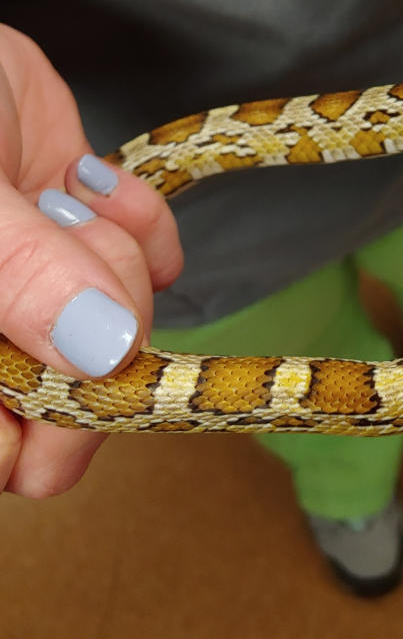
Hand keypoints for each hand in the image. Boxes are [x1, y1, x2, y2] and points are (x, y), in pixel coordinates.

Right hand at [0, 26, 181, 496]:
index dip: (48, 431)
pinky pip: (151, 262)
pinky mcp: (79, 236)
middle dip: (99, 326)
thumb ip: (15, 273)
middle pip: (80, 403)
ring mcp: (38, 288)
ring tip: (58, 200)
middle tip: (70, 251)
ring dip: (110, 255)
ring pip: (126, 329)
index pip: (6, 458)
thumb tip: (100, 350)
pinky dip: (138, 219)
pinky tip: (90, 181)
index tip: (75, 364)